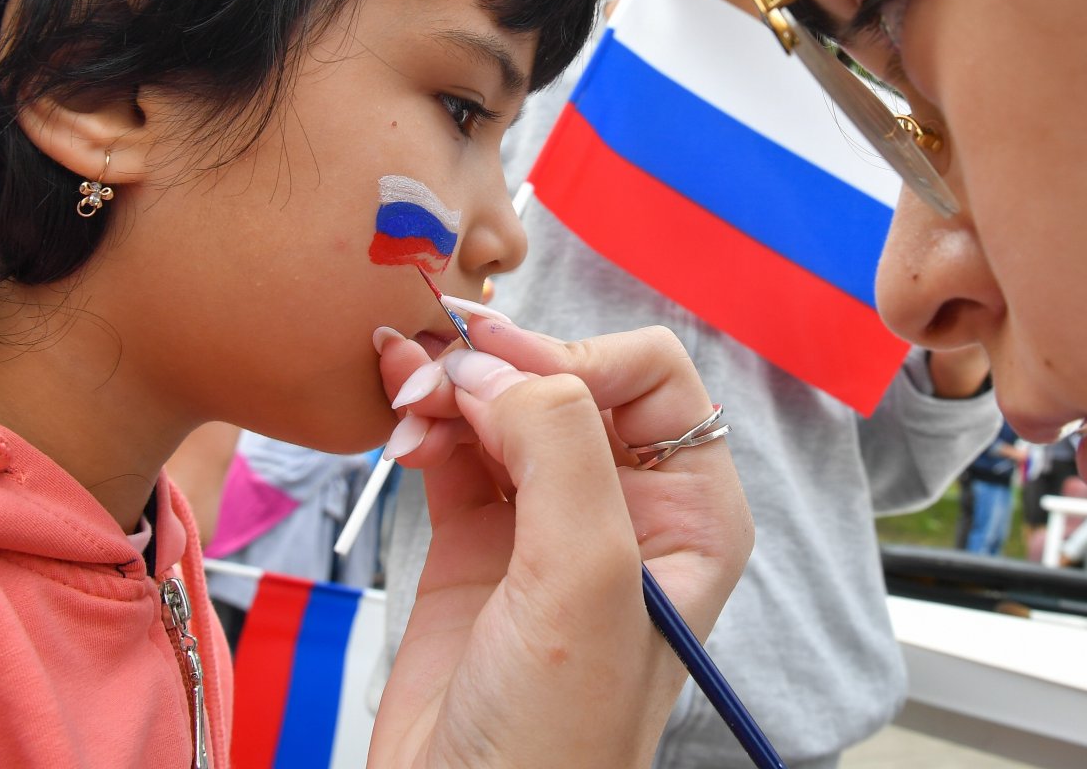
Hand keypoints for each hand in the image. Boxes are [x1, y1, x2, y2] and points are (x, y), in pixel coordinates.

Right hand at [369, 317, 750, 767]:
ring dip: (450, 385)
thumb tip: (502, 366)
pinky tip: (396, 426)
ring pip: (502, 405)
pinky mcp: (476, 544)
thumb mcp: (587, 579)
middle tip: (434, 371)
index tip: (501, 366)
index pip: (650, 376)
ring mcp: (546, 523)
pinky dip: (423, 421)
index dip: (574, 356)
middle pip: (566, 377)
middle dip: (500, 364)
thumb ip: (560, 449)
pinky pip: (452, 448)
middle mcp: (626, 507)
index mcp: (690, 512)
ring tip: (403, 395)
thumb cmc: (559, 736)